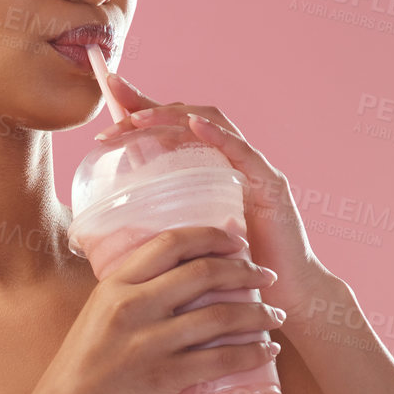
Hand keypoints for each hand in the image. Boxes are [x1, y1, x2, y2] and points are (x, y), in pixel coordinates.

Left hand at [96, 71, 335, 317]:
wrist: (284, 298)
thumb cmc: (236, 275)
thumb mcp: (189, 242)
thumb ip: (165, 222)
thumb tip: (118, 219)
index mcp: (211, 171)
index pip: (174, 128)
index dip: (143, 109)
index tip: (110, 95)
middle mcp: (233, 161)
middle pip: (189, 117)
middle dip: (149, 103)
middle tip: (114, 94)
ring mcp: (254, 169)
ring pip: (213, 123)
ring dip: (173, 115)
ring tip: (139, 116)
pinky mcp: (270, 186)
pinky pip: (243, 152)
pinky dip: (218, 135)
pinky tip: (194, 126)